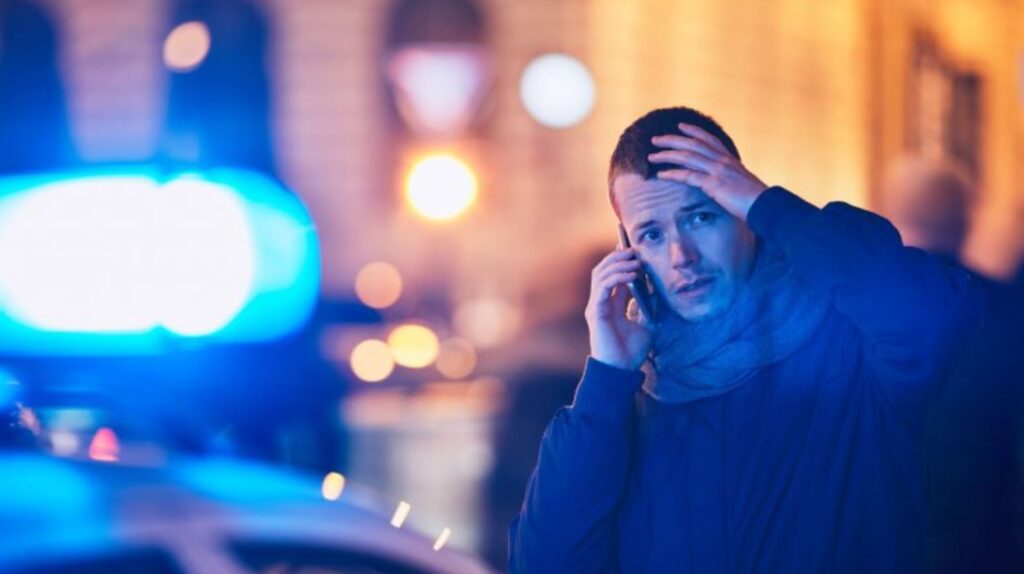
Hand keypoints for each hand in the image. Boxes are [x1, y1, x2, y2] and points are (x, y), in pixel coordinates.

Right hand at [584, 246, 653, 370]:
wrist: (621, 370)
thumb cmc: (631, 351)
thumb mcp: (647, 324)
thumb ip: (647, 307)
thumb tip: (655, 289)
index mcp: (611, 305)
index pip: (612, 276)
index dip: (620, 261)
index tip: (633, 249)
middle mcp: (601, 303)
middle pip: (603, 270)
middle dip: (617, 257)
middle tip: (634, 250)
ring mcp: (596, 306)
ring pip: (600, 274)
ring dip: (617, 264)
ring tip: (634, 260)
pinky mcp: (595, 312)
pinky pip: (603, 287)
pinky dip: (616, 277)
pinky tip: (632, 274)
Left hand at [648, 123, 767, 220]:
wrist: (766, 206)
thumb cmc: (756, 200)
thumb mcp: (743, 184)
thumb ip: (732, 179)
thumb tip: (726, 183)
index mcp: (730, 160)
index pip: (709, 140)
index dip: (694, 131)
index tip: (680, 125)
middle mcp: (722, 161)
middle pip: (692, 144)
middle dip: (672, 140)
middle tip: (655, 139)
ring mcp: (717, 170)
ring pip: (687, 156)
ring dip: (667, 155)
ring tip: (651, 156)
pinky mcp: (713, 183)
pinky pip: (688, 175)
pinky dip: (672, 173)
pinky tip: (661, 174)